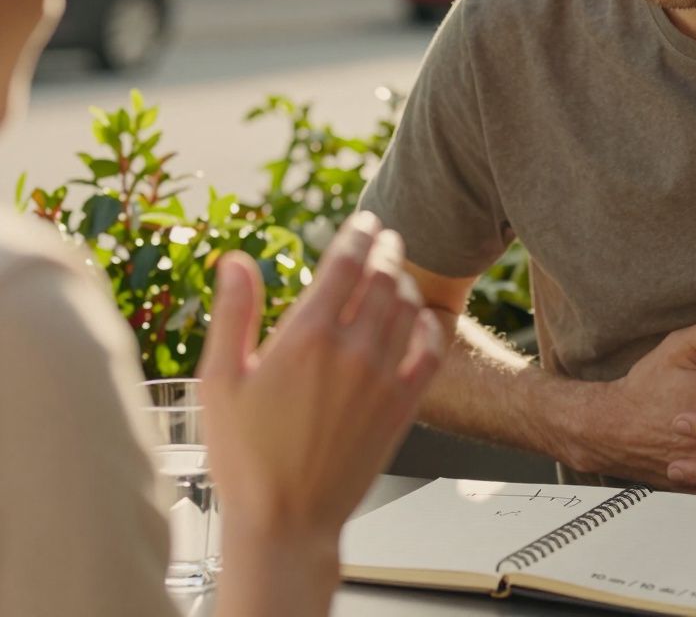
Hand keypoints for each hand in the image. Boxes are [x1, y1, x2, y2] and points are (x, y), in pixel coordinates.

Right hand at [199, 213, 443, 541]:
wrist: (286, 519)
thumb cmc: (245, 456)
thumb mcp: (220, 379)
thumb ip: (234, 313)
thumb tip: (236, 259)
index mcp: (306, 336)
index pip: (345, 262)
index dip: (357, 233)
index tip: (363, 221)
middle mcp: (352, 350)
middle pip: (382, 277)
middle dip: (386, 248)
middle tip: (386, 236)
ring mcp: (383, 377)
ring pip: (407, 307)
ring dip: (405, 280)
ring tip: (398, 270)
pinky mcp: (403, 405)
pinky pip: (430, 351)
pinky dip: (430, 325)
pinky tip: (423, 317)